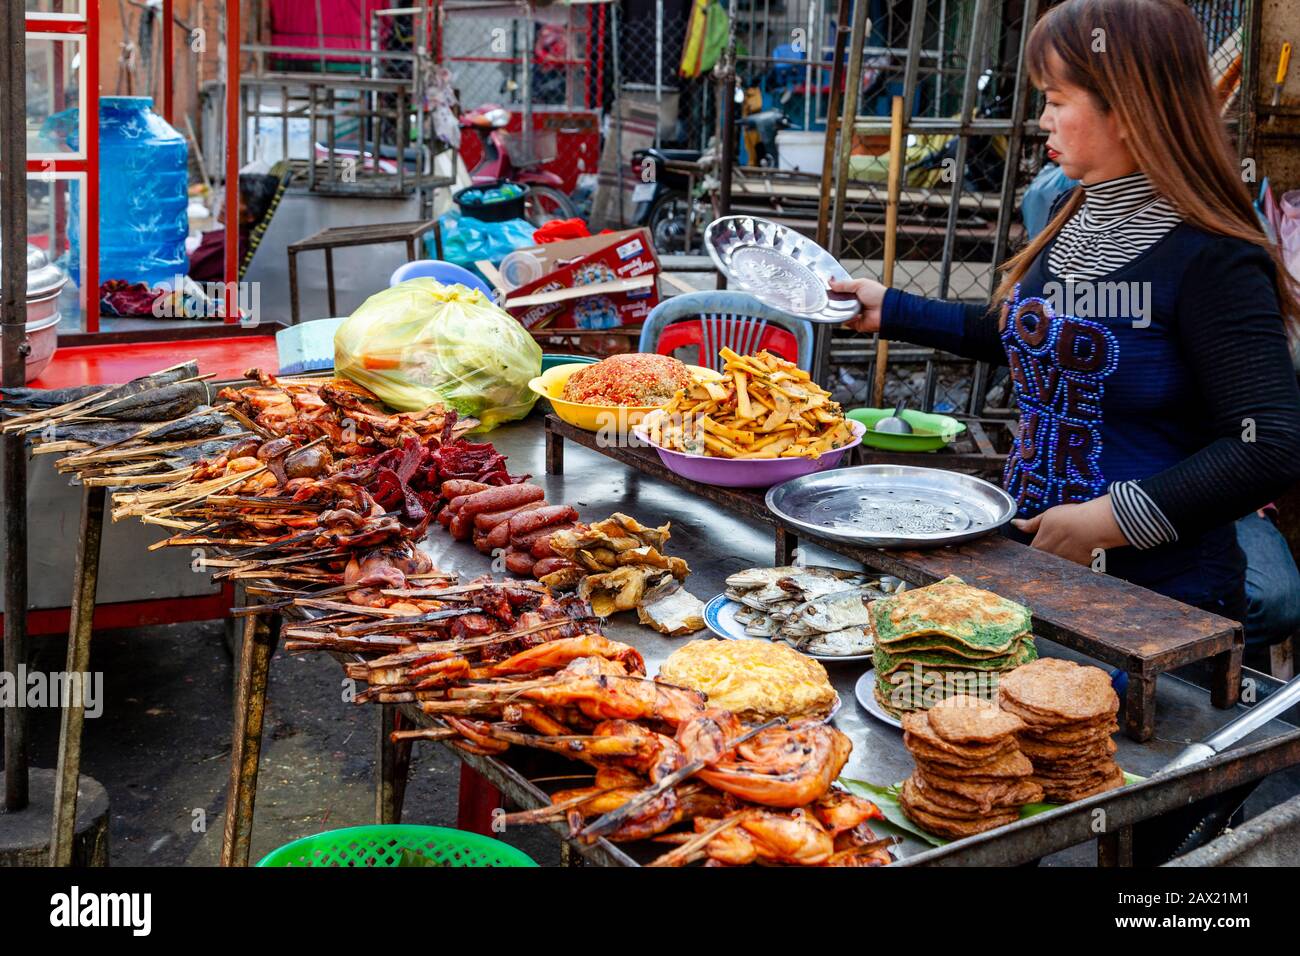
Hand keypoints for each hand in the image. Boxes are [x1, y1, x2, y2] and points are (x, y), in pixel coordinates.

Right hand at [828, 278, 886, 333]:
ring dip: (839, 310)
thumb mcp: (860, 284)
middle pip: (840, 303)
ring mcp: (856, 314)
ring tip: (840, 306)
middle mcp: (856, 303)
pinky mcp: (857, 324)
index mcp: (858, 292)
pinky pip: (846, 322)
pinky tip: (847, 315)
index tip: (828, 289)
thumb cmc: (878, 295)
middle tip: (831, 298)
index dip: (835, 290)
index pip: (842, 291)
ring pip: (841, 313)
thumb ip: (844, 284)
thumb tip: (831, 283)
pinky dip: (845, 320)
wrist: (886, 309)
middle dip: (836, 301)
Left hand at [1011, 495, 1128, 566]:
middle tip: (1058, 544)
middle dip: (1046, 556)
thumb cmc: (1070, 518)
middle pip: (1043, 561)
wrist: (1095, 525)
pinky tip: (1080, 550)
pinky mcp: (1079, 567)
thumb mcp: (1047, 516)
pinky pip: (1073, 566)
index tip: (1040, 545)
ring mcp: (1064, 564)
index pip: (1030, 553)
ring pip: (1057, 565)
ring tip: (1070, 546)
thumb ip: (1030, 524)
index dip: (1033, 550)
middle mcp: (1049, 558)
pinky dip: (1075, 561)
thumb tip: (1015, 524)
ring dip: (1060, 559)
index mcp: (1038, 546)